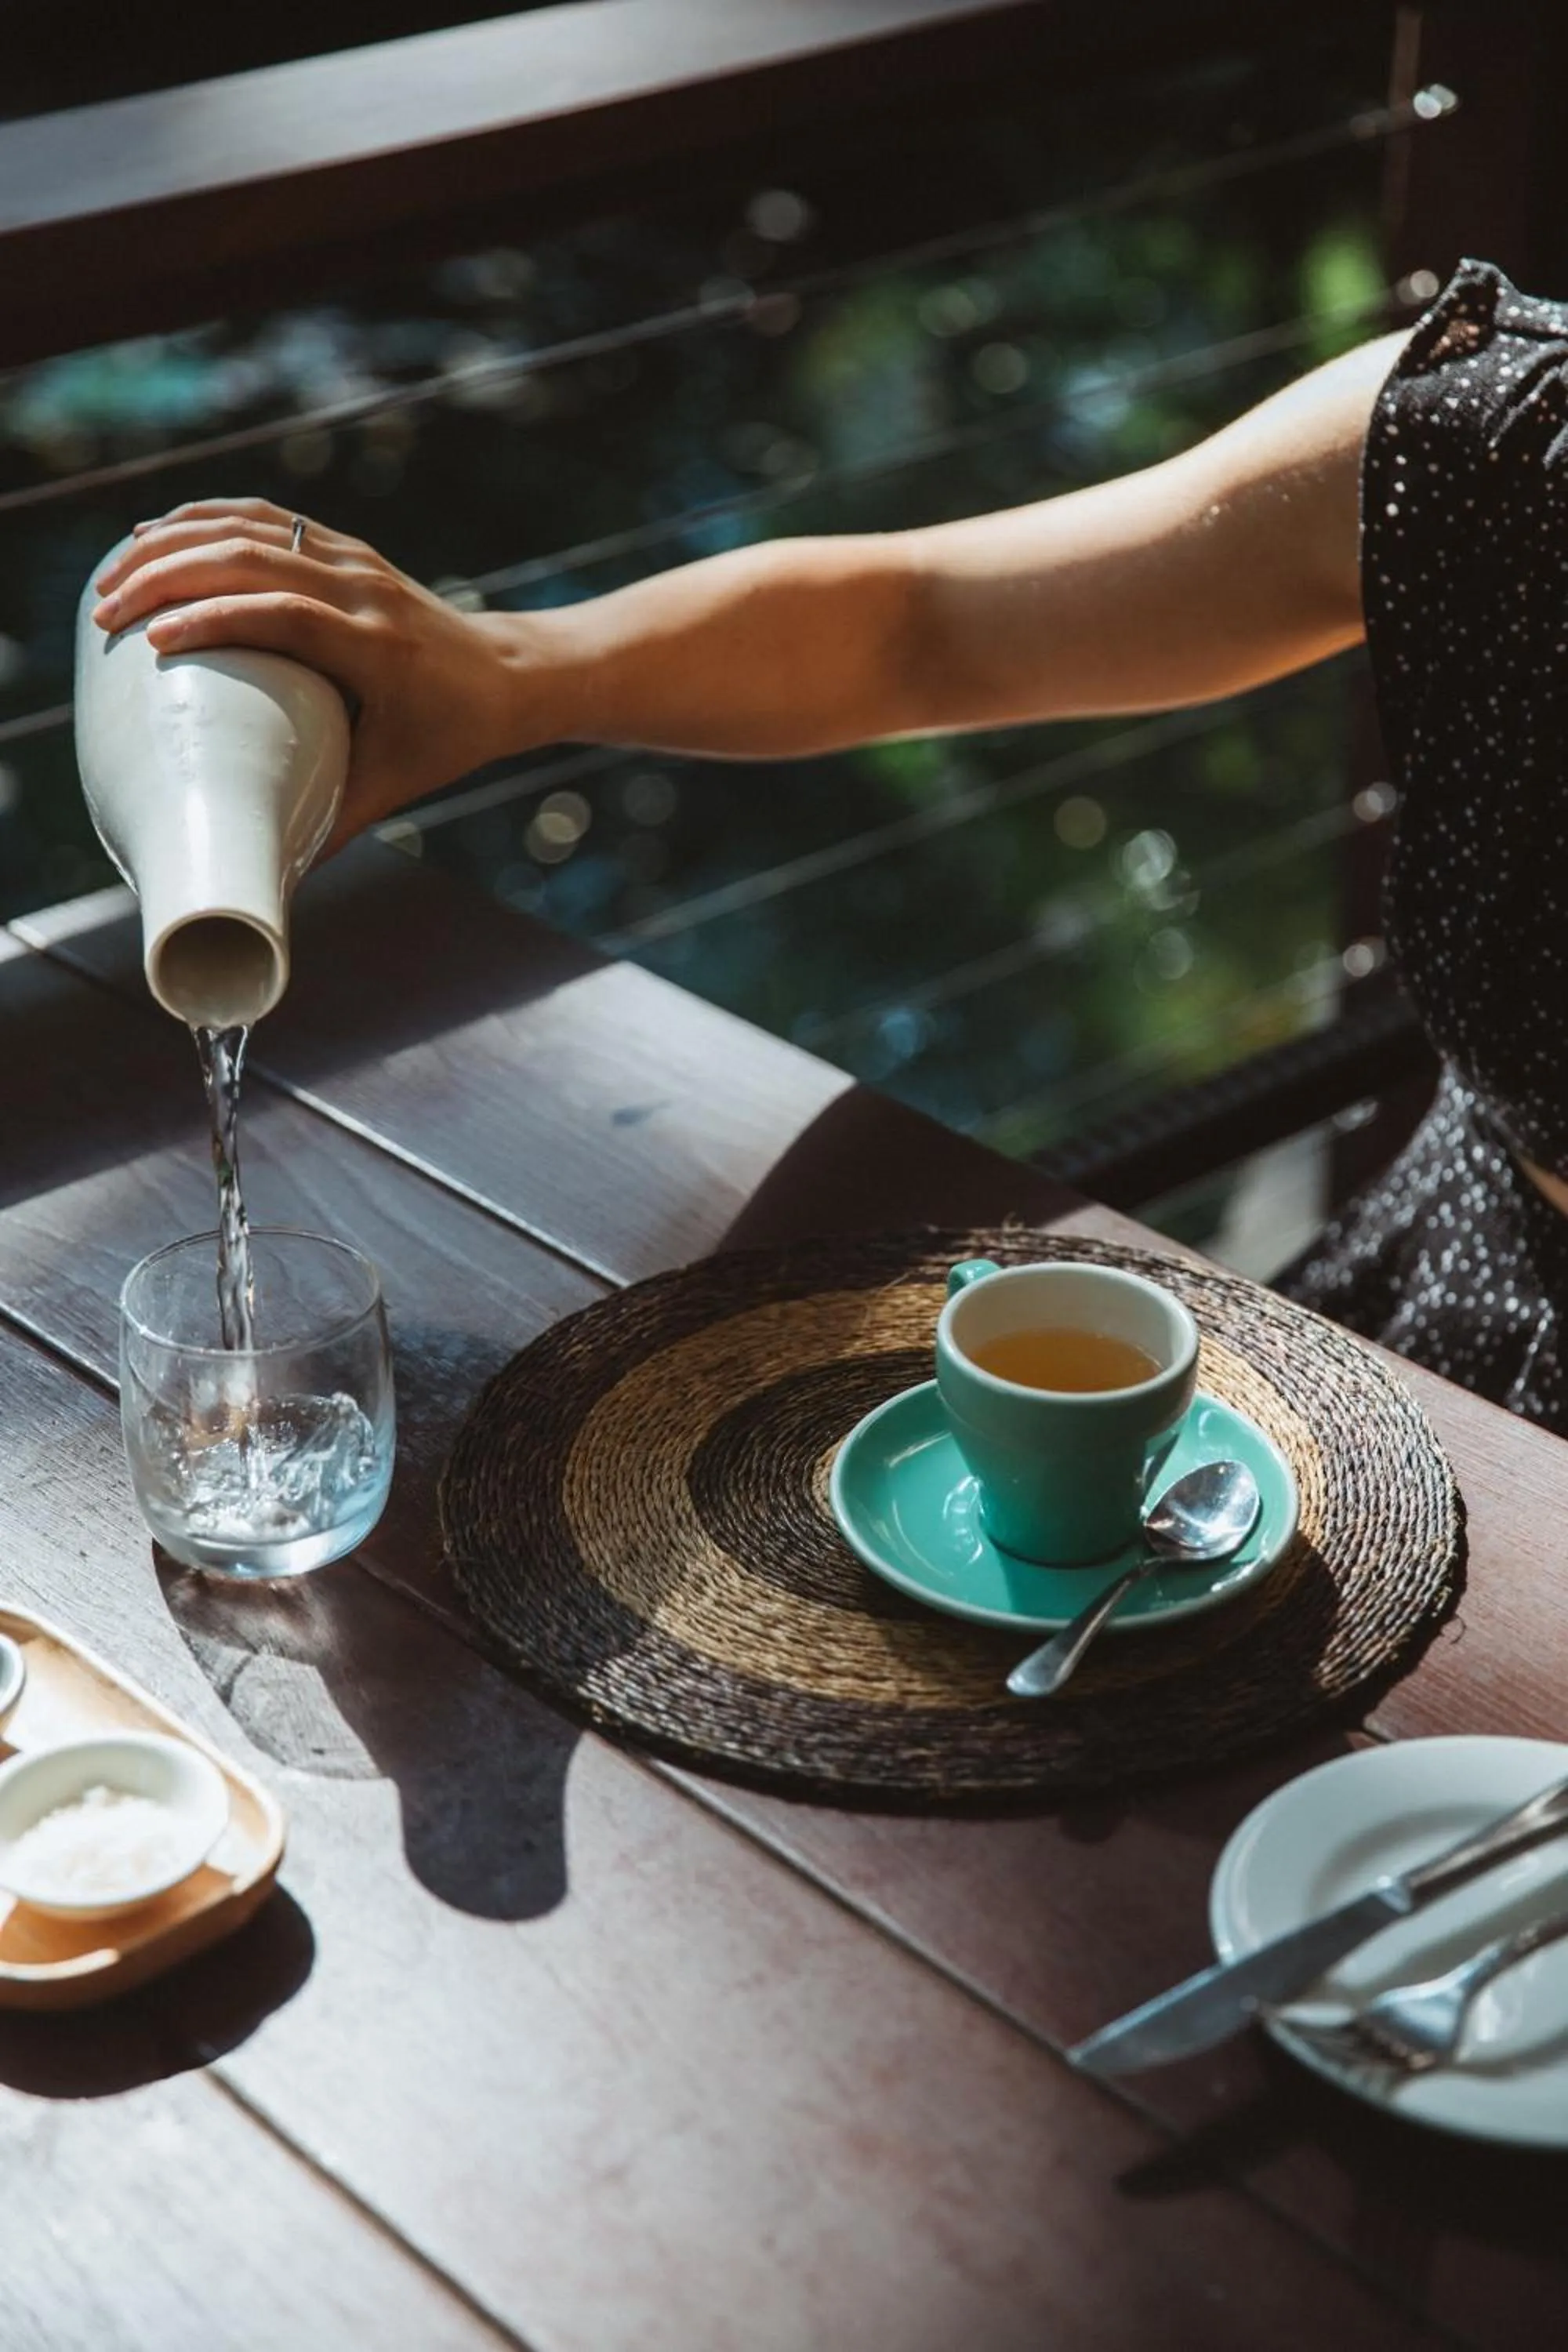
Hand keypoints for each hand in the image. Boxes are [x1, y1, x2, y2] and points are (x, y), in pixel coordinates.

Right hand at [92, 500, 542, 850]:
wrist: (510, 676)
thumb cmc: (450, 739)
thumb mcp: (394, 787)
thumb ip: (330, 830)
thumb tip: (267, 888)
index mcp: (378, 649)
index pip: (287, 616)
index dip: (215, 620)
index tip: (152, 644)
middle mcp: (365, 592)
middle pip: (253, 559)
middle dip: (169, 577)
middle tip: (107, 615)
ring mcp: (355, 561)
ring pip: (253, 529)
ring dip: (175, 542)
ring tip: (113, 576)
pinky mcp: (344, 549)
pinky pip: (267, 519)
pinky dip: (206, 519)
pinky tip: (157, 537)